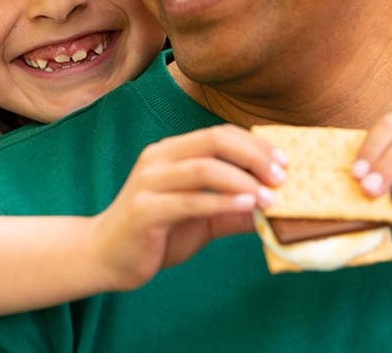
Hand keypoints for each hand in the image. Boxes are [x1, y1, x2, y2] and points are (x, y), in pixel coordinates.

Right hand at [88, 125, 287, 290]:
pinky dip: (221, 202)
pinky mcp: (144, 210)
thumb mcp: (202, 219)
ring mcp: (148, 182)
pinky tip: (246, 207)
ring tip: (270, 198)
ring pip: (203, 168)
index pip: (220, 134)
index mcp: (172, 152)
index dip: (256, 145)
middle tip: (282, 178)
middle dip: (254, 156)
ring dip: (243, 181)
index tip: (285, 164)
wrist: (105, 257)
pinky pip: (188, 200)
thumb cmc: (156, 234)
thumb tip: (275, 210)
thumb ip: (233, 211)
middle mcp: (159, 158)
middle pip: (214, 141)